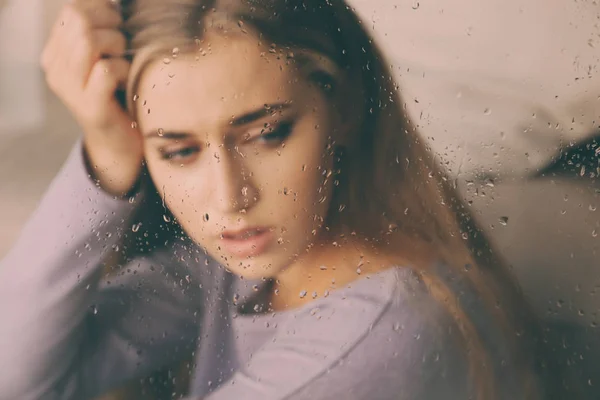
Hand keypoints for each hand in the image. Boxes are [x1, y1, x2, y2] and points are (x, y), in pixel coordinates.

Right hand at [41, 0, 142, 195]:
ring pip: (88, 41)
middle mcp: (56, 69)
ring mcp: (70, 89)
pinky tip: (127, 79)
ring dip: (117, 43)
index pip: (71, 10)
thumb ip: (100, 32)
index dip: (101, 8)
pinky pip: (105, 69)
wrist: (120, 144)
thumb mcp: (104, 58)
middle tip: (124, 41)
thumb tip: (113, 3)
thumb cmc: (119, 94)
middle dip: (110, 22)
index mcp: (56, 53)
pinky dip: (123, 68)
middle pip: (78, 20)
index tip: (119, 21)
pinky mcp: (90, 106)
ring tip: (125, 59)